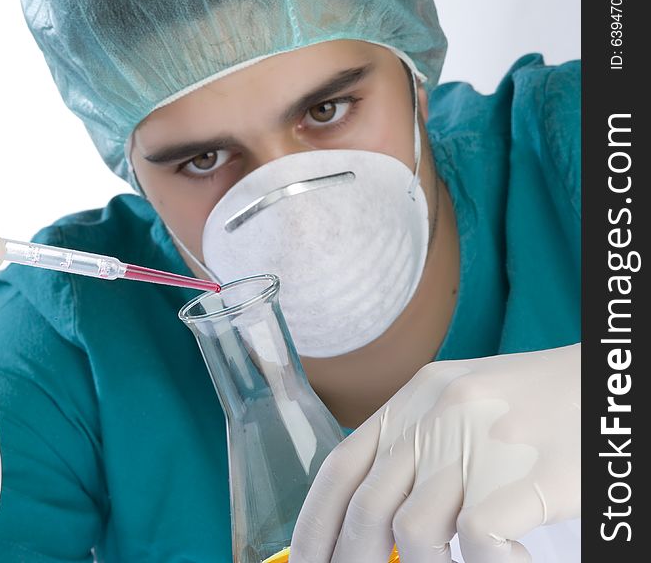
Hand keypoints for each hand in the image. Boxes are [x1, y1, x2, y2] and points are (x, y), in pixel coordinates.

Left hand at [290, 344, 579, 562]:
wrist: (613, 380)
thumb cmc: (541, 404)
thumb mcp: (463, 406)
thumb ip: (417, 447)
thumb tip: (372, 519)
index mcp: (414, 397)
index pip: (339, 469)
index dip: (312, 527)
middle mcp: (436, 413)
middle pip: (366, 508)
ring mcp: (481, 440)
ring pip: (411, 531)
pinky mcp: (529, 471)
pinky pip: (476, 538)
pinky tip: (506, 561)